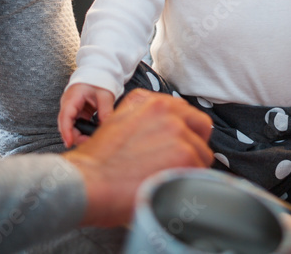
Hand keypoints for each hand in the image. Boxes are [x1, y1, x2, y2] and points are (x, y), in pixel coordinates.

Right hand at [58, 83, 115, 147]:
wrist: (96, 74)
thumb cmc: (98, 81)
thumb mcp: (105, 95)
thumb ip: (106, 110)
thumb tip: (107, 127)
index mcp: (72, 97)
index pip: (65, 116)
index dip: (66, 130)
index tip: (69, 142)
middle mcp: (68, 105)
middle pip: (66, 125)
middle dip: (75, 137)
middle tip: (90, 144)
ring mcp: (72, 110)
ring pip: (71, 127)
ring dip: (79, 136)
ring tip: (93, 142)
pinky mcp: (77, 114)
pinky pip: (77, 126)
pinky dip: (83, 132)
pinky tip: (92, 137)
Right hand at [63, 89, 212, 226]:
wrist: (87, 181)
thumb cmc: (98, 162)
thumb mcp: (118, 121)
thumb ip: (143, 117)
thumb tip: (160, 130)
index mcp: (152, 102)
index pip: (186, 113)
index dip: (185, 132)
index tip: (179, 145)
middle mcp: (168, 112)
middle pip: (201, 126)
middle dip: (195, 144)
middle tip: (182, 163)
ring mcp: (178, 132)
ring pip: (202, 151)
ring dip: (190, 167)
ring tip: (169, 180)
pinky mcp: (185, 154)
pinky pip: (201, 170)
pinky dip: (189, 182)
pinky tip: (171, 188)